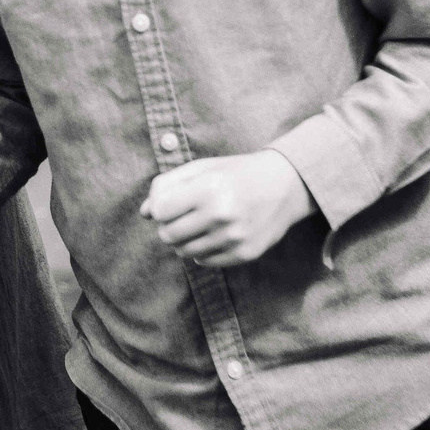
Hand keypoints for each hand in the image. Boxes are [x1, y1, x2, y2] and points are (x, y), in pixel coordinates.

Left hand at [142, 150, 316, 267]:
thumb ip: (168, 185)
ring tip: (201, 223)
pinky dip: (202, 250)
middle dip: (169, 225)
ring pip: (183, 251)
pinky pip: (204, 261)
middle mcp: (221, 215)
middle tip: (185, 214)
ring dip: (185, 239)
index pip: (160, 211)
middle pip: (168, 235)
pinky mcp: (244, 254)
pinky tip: (215, 234)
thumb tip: (144, 213)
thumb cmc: (237, 173)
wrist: (285, 185)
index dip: (160, 208)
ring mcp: (234, 238)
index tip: (170, 203)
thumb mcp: (202, 168)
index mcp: (209, 189)